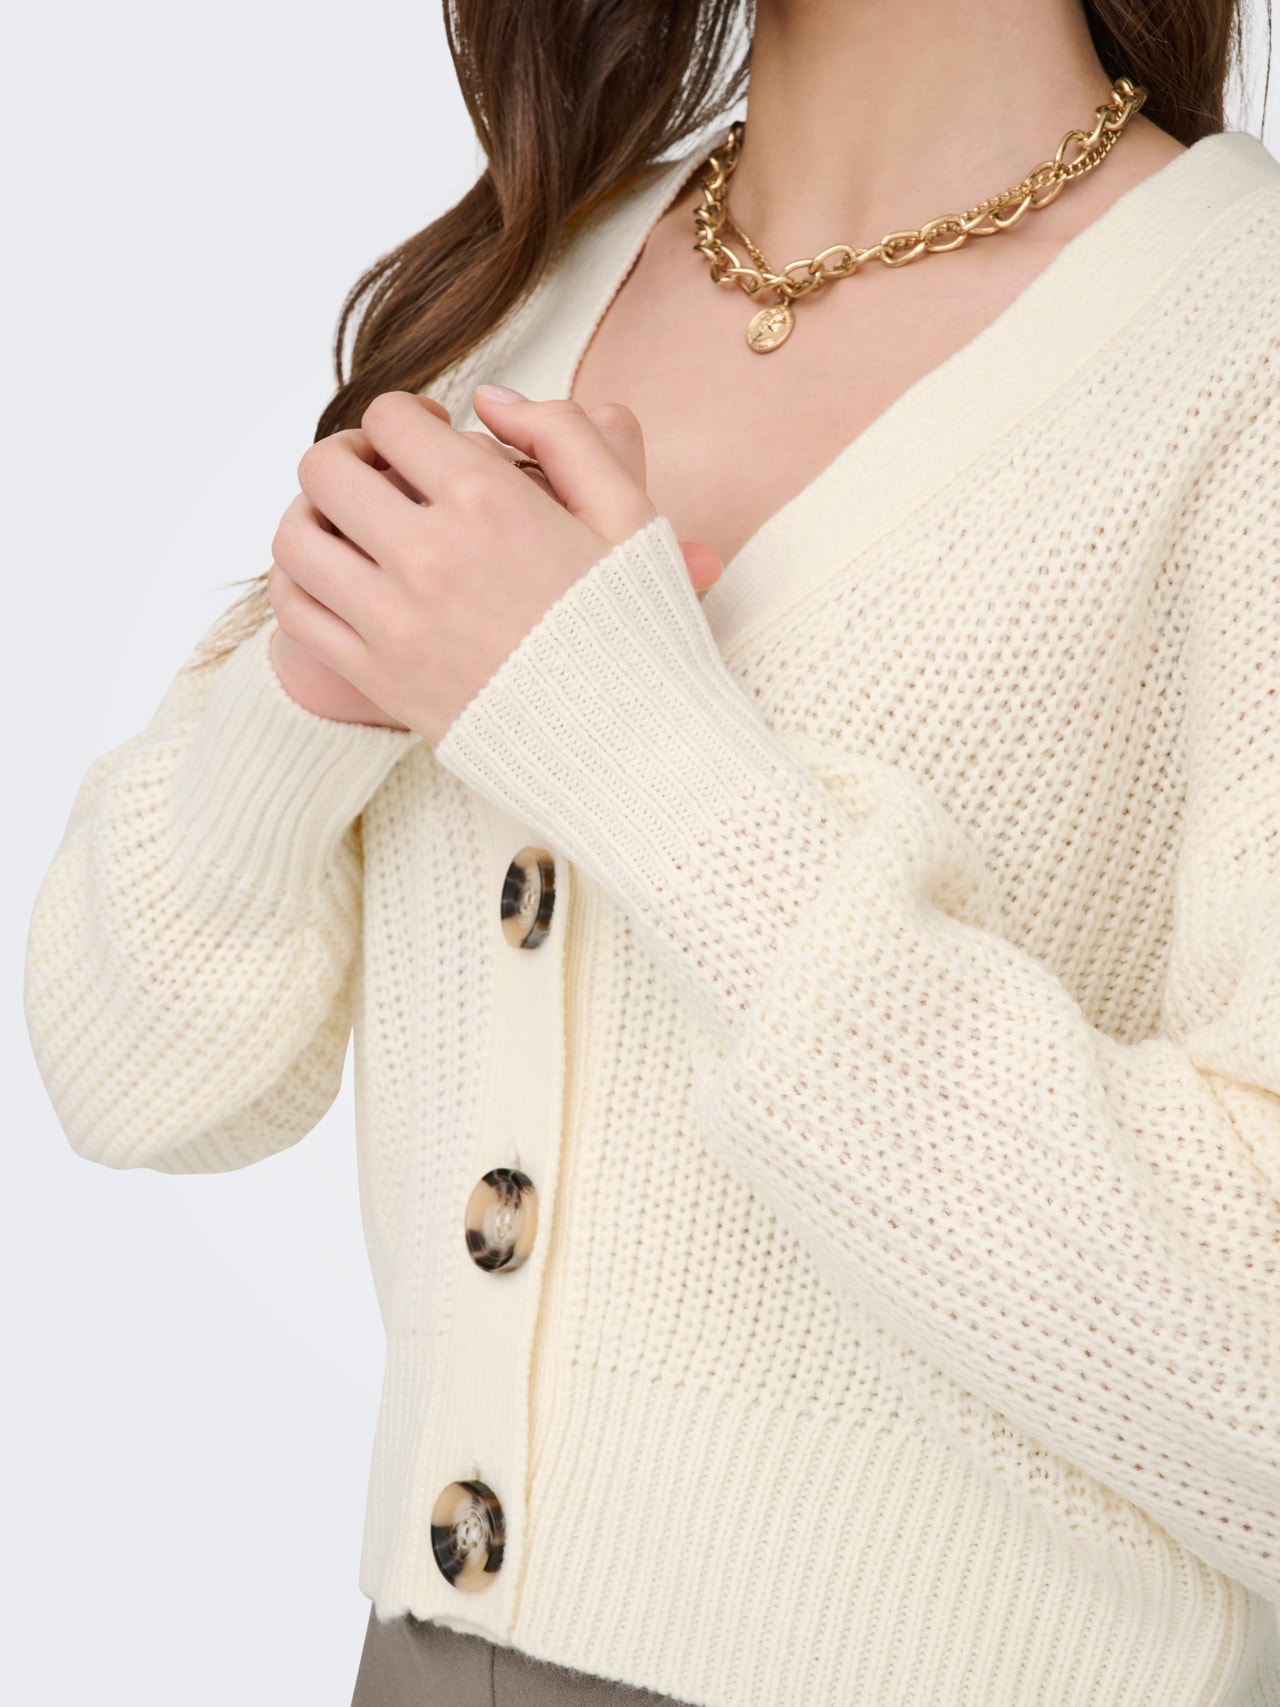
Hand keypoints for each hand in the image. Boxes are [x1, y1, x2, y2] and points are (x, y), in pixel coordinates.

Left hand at [266, 388, 721, 738]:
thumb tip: (490, 399)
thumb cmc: (633, 632)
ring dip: (315, 515)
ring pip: (296, 536)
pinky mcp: (377, 677)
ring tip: (352, 523)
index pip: (392, 419)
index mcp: (489, 502)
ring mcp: (394, 620)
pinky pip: (297, 612)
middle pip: (326, 468)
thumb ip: (565, 432)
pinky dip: (300, 581)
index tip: (430, 436)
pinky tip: (336, 578)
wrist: (628, 746)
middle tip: (384, 472)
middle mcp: (429, 556)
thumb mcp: (629, 511)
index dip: (408, 416)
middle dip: (352, 455)